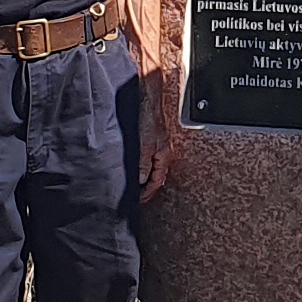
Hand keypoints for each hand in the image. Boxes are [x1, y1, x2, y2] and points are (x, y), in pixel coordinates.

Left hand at [137, 82, 181, 200]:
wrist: (148, 100)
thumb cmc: (149, 119)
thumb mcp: (144, 145)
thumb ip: (143, 164)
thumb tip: (140, 180)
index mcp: (164, 157)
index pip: (157, 182)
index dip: (147, 193)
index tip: (138, 200)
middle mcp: (163, 154)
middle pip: (157, 177)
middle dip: (148, 189)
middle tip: (137, 198)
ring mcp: (159, 148)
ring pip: (154, 170)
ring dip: (146, 180)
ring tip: (136, 188)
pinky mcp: (153, 142)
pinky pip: (150, 162)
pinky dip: (144, 169)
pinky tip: (137, 169)